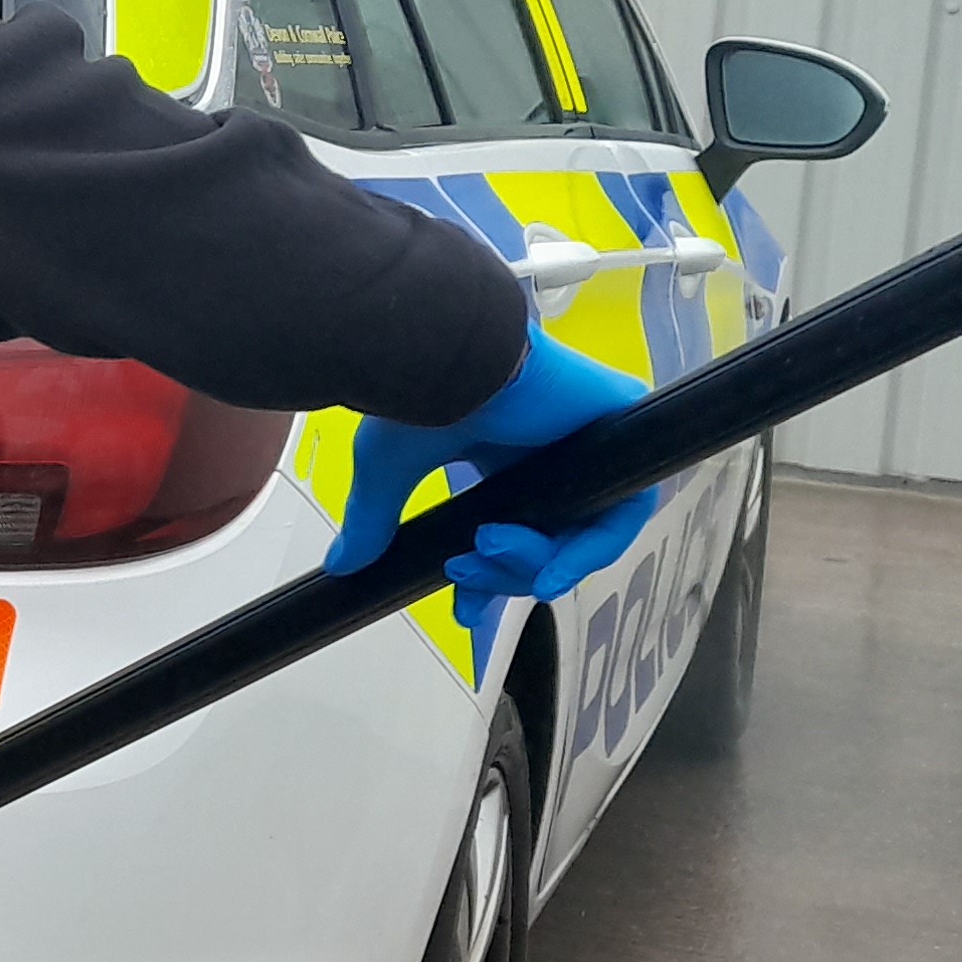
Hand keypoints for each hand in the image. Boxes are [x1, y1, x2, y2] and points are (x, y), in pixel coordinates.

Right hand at [326, 329, 660, 634]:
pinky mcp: (619, 439)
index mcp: (504, 458)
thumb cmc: (426, 389)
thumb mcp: (389, 468)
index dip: (490, 577)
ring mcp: (586, 448)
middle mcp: (550, 455)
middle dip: (502, 574)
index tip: (464, 607)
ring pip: (579, 537)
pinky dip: (583, 554)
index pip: (511, 531)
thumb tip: (342, 563)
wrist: (457, 354)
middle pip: (545, 544)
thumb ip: (375, 517)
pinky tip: (548, 575)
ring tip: (489, 551)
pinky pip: (619, 517)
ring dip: (530, 565)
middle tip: (465, 570)